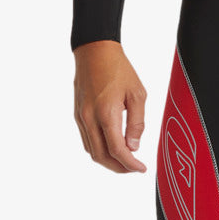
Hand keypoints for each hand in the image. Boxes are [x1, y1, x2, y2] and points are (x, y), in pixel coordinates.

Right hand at [73, 40, 148, 173]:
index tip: (141, 168)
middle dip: (119, 168)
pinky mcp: (77, 115)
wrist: (94, 50)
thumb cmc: (118, 68)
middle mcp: (89, 119)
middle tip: (134, 168)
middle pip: (101, 157)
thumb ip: (137, 123)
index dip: (130, 164)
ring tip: (124, 160)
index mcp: (106, 114)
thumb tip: (134, 146)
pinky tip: (111, 148)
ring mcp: (81, 118)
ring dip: (108, 161)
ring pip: (91, 151)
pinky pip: (87, 140)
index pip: (117, 150)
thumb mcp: (137, 94)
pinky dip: (99, 150)